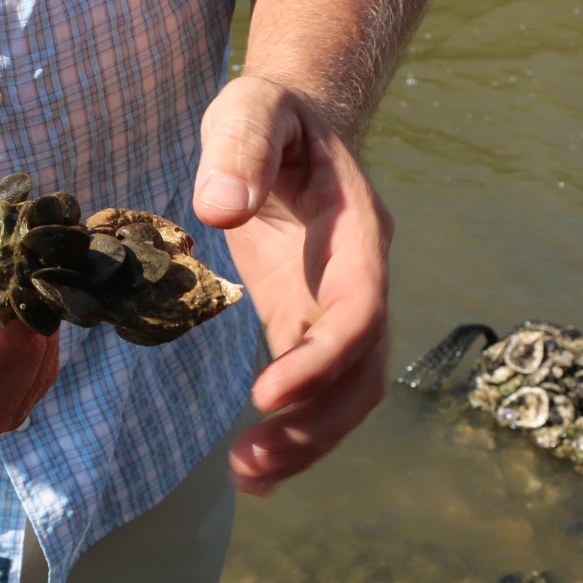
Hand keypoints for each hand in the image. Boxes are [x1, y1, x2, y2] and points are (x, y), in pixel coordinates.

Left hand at [194, 75, 392, 493]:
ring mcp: (337, 305)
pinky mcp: (306, 321)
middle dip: (317, 422)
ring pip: (348, 392)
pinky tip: (253, 467)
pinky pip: (315, 389)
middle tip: (251, 458)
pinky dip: (293, 432)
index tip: (267, 394)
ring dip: (308, 441)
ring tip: (248, 473)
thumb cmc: (269, 114)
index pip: (359, 307)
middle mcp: (360, 277)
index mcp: (356, 231)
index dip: (322, 357)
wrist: (290, 121)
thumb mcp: (249, 109)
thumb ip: (238, 146)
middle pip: (364, 368)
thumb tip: (218, 207)